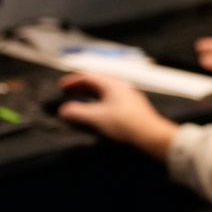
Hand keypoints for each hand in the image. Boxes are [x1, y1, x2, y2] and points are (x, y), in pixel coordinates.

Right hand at [56, 72, 175, 160]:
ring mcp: (128, 96)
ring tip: (80, 101)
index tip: (61, 86)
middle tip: (68, 92)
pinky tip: (98, 112)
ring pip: (105, 91)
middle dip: (81, 87)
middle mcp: (121, 87)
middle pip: (97, 82)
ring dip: (90, 95)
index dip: (73, 81)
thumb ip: (78, 113)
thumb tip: (64, 111)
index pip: (88, 77)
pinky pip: (112, 99)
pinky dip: (100, 102)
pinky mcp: (132, 107)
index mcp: (112, 84)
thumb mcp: (96, 118)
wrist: (150, 134)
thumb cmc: (126, 123)